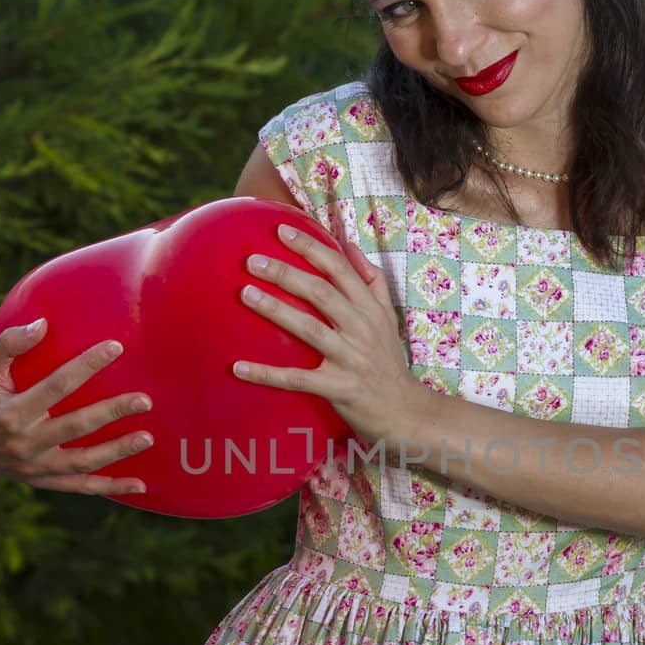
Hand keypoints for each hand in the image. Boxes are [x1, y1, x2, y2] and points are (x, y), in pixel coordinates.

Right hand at [0, 323, 154, 494]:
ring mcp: (35, 466)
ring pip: (83, 461)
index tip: (116, 348)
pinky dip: (110, 487)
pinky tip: (140, 484)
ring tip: (148, 438)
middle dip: (112, 413)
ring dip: (117, 451)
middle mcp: (25, 442)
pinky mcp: (43, 480)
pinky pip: (81, 487)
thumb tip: (42, 323)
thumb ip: (9, 343)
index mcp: (12, 412)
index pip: (56, 386)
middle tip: (145, 400)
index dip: (87, 365)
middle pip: (76, 426)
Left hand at [232, 223, 421, 449]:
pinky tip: (238, 367)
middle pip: (320, 293)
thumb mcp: (388, 318)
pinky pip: (297, 379)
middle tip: (252, 260)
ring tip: (246, 293)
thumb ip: (372, 281)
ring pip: (309, 328)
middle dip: (286, 273)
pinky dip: (267, 374)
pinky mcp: (338, 389)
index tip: (282, 231)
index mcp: (370, 310)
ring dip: (276, 310)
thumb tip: (351, 245)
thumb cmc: (389, 363)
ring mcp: (350, 359)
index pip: (340, 269)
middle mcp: (362, 329)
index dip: (311, 248)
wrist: (405, 413)